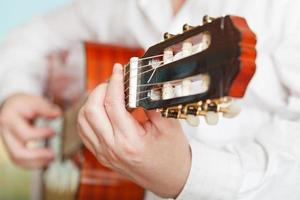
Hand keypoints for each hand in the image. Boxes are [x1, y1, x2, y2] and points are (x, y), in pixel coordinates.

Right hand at [0, 94, 60, 168]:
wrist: (11, 107)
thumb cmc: (24, 104)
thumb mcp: (34, 101)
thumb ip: (46, 108)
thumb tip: (58, 114)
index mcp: (9, 119)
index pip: (25, 134)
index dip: (41, 135)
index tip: (54, 132)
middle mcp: (4, 133)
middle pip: (18, 152)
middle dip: (37, 156)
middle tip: (53, 154)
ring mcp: (6, 142)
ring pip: (17, 160)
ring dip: (36, 163)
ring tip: (52, 159)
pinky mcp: (11, 148)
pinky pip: (19, 161)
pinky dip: (32, 164)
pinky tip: (46, 161)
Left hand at [77, 64, 190, 197]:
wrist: (170, 179)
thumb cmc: (172, 155)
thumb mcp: (169, 126)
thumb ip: (152, 103)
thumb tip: (139, 83)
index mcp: (130, 141)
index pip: (113, 104)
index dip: (115, 81)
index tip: (118, 69)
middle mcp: (112, 148)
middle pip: (91, 111)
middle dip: (100, 89)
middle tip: (114, 82)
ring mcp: (104, 153)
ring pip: (83, 120)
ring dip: (92, 102)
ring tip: (108, 94)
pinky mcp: (101, 155)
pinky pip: (84, 132)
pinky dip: (89, 116)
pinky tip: (102, 110)